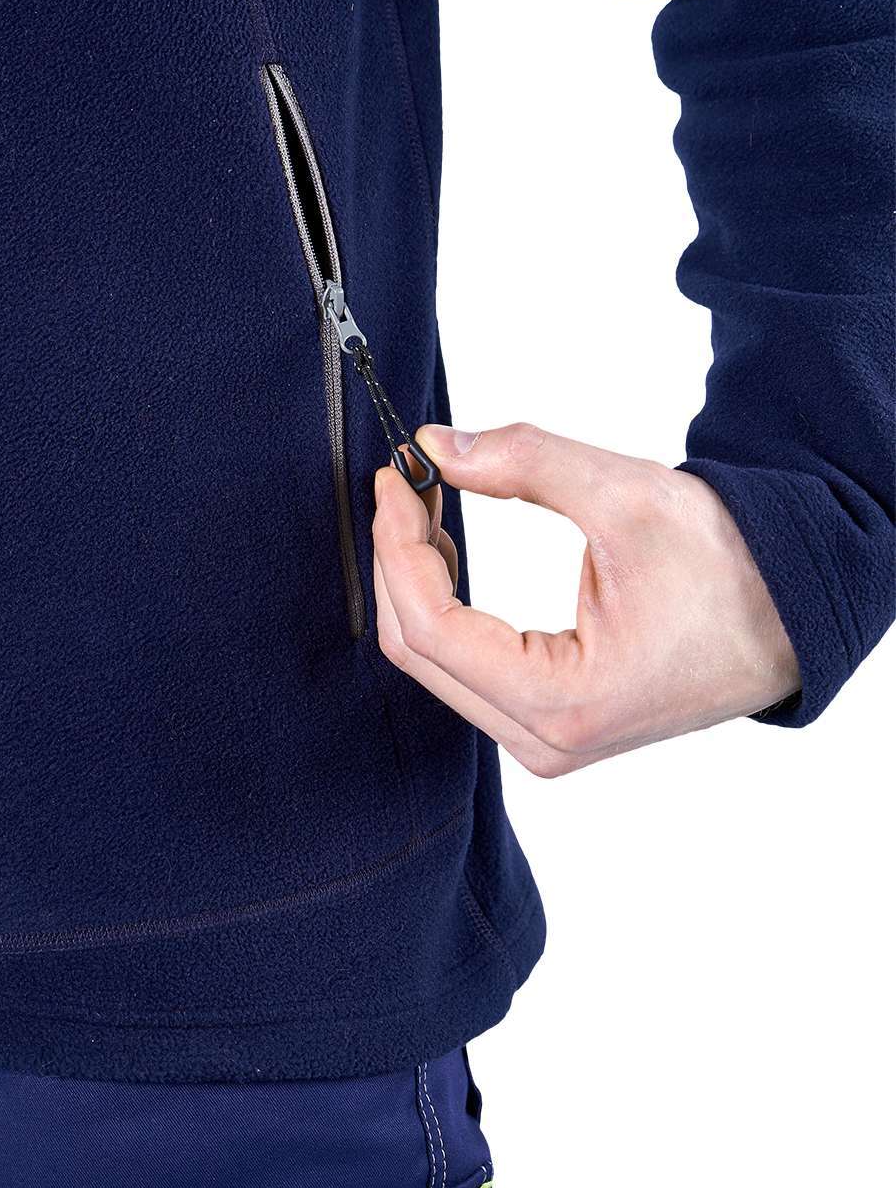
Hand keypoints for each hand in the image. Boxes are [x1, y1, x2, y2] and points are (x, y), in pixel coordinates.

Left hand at [372, 423, 800, 776]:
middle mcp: (546, 741)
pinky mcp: (549, 726)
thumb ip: (524, 463)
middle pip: (420, 652)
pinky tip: (448, 550)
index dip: (398, 545)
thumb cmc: (728, 567)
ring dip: (416, 581)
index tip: (396, 477)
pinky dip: (444, 606)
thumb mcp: (626, 497)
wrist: (791, 615)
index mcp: (565, 703)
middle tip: (405, 482)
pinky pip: (465, 670)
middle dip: (399, 559)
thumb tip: (436, 445)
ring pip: (435, 665)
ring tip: (425, 506)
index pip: (432, 628)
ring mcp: (546, 742)